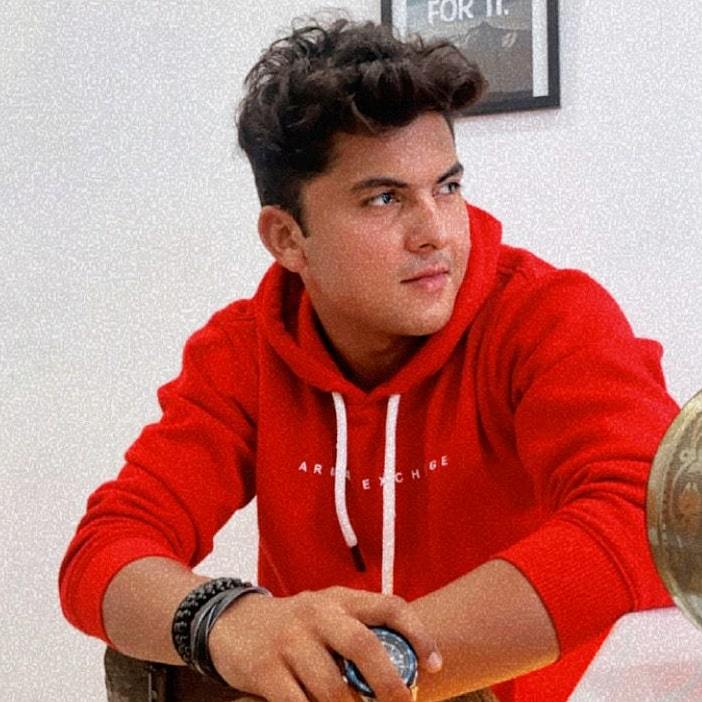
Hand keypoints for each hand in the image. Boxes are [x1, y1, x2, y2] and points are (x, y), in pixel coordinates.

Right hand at [207, 585, 441, 701]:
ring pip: (332, 688)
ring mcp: (290, 640)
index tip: (435, 665)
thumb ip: (357, 633)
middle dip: (390, 684)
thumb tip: (403, 673)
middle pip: (364, 646)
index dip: (418, 634)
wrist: (231, 622)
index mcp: (340, 599)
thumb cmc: (294, 627)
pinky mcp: (265, 669)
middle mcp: (317, 613)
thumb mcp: (326, 615)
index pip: (389, 606)